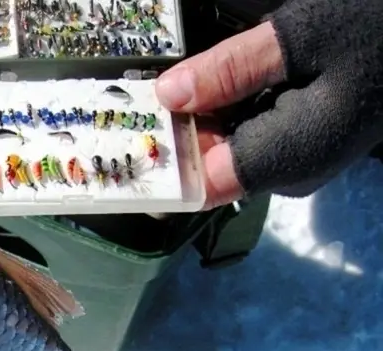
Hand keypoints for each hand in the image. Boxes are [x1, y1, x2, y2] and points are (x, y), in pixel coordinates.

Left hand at [155, 0, 382, 208]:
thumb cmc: (378, 28)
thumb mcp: (303, 36)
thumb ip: (231, 70)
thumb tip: (168, 95)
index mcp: (287, 158)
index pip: (197, 186)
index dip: (160, 163)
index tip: (128, 133)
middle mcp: (288, 172)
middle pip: (207, 163)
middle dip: (176, 129)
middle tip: (146, 90)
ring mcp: (296, 159)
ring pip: (225, 145)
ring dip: (199, 115)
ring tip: (176, 82)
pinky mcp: (302, 140)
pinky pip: (248, 132)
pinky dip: (225, 107)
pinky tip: (214, 80)